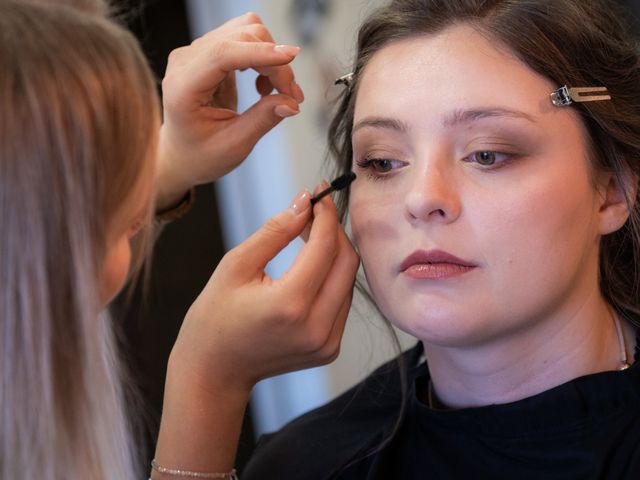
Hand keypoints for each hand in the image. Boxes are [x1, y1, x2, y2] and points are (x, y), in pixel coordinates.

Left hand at [156, 12, 303, 208]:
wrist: (181, 155)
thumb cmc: (201, 156)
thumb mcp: (234, 145)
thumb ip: (262, 120)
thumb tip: (292, 102)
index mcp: (183, 87)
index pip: (223, 54)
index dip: (260, 52)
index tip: (292, 56)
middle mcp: (186, 61)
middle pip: (241, 37)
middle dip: (274, 62)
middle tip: (292, 97)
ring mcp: (196, 53)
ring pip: (246, 32)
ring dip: (271, 57)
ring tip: (277, 92)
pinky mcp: (209, 52)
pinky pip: (245, 40)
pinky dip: (263, 58)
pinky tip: (263, 87)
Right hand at [168, 188, 359, 394]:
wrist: (215, 372)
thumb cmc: (215, 317)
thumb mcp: (236, 265)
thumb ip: (275, 231)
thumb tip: (305, 201)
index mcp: (290, 304)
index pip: (325, 246)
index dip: (325, 215)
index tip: (319, 193)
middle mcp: (316, 327)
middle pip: (346, 261)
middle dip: (334, 230)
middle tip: (315, 212)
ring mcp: (327, 342)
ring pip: (348, 281)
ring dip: (334, 252)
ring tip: (309, 235)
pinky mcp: (330, 349)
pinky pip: (342, 301)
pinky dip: (332, 277)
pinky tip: (311, 266)